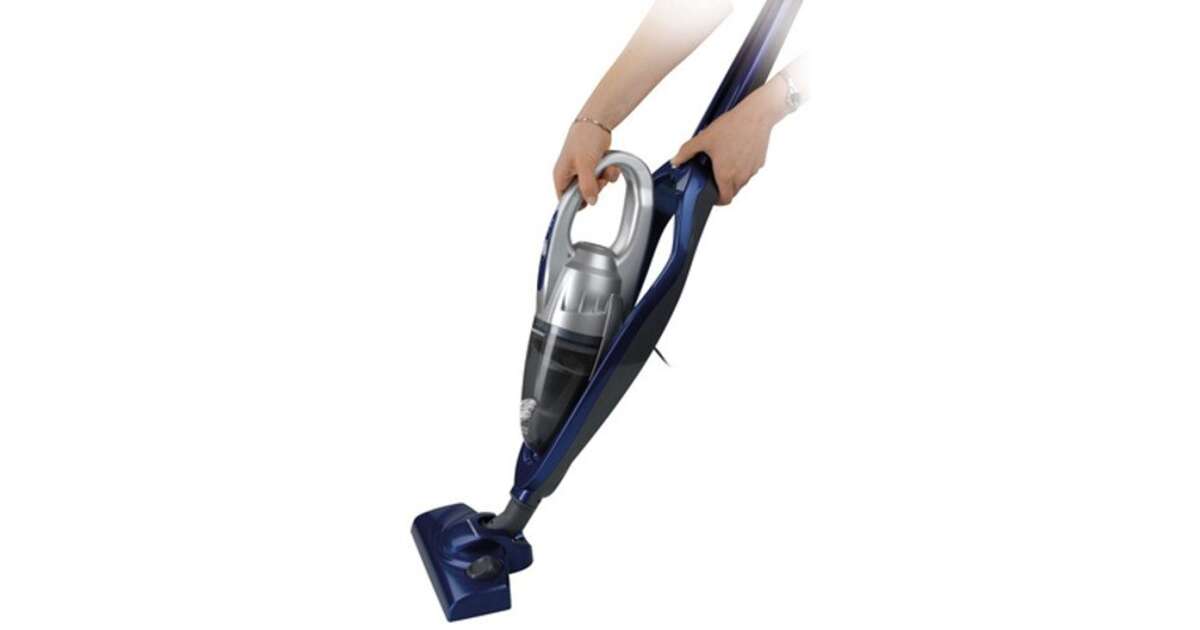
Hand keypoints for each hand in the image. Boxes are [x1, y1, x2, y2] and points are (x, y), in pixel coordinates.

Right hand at [553, 121, 619, 205]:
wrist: (596, 122)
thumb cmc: (584, 140)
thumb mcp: (585, 165)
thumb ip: (587, 186)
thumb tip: (591, 202)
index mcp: (561, 177)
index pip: (565, 201)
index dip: (577, 203)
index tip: (590, 197)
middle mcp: (570, 175)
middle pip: (584, 195)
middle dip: (596, 187)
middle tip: (600, 178)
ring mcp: (582, 171)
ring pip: (596, 186)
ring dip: (605, 178)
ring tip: (605, 166)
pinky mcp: (593, 167)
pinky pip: (603, 177)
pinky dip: (609, 172)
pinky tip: (610, 164)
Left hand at [670, 84, 777, 204]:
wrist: (756, 115)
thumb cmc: (733, 126)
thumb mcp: (703, 138)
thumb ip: (686, 152)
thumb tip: (676, 161)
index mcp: (726, 175)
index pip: (724, 200)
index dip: (716, 200)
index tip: (711, 193)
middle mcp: (741, 176)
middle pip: (732, 192)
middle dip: (723, 187)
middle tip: (714, 173)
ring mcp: (752, 170)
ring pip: (742, 182)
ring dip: (733, 177)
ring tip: (725, 159)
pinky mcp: (759, 162)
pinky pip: (749, 171)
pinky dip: (743, 167)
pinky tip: (736, 152)